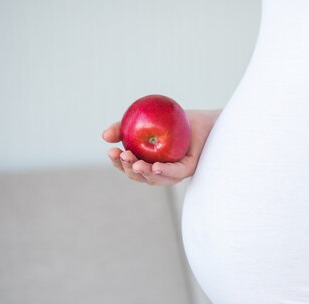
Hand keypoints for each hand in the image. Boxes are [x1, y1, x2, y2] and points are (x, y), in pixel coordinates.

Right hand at [101, 109, 219, 184]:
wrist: (204, 118)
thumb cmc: (175, 120)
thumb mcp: (146, 120)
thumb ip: (124, 128)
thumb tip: (104, 136)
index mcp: (149, 162)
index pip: (130, 167)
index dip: (118, 163)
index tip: (110, 151)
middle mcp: (162, 171)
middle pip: (141, 177)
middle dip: (128, 168)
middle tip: (122, 156)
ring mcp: (176, 172)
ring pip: (156, 179)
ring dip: (143, 173)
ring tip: (134, 163)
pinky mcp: (189, 168)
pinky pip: (175, 173)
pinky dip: (164, 172)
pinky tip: (154, 167)